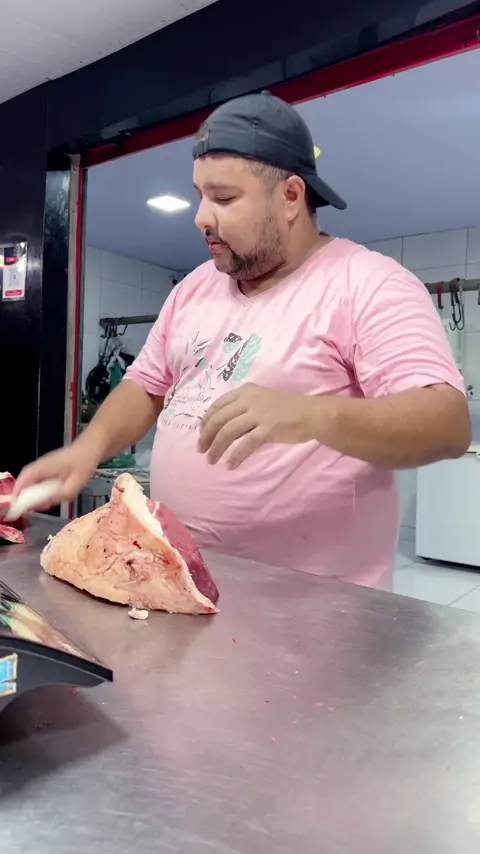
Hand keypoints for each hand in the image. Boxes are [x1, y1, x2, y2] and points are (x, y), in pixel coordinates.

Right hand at [14, 443, 99, 508]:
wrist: (93, 447)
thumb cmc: (85, 462)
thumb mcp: (77, 482)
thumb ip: (63, 494)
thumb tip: (49, 503)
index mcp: (45, 466)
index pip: (25, 477)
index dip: (18, 490)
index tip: (17, 502)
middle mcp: (42, 465)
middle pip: (26, 480)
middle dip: (26, 495)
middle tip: (31, 507)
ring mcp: (46, 465)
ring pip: (33, 480)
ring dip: (35, 493)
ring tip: (42, 504)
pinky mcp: (51, 468)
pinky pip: (41, 479)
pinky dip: (42, 489)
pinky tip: (51, 497)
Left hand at [198, 383, 316, 468]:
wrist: (312, 413)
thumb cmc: (288, 409)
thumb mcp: (262, 400)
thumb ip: (244, 409)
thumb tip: (224, 425)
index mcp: (246, 391)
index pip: (217, 405)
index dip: (206, 421)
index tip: (201, 434)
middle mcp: (249, 400)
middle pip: (219, 419)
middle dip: (206, 436)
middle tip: (201, 450)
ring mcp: (259, 414)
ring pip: (228, 432)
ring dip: (216, 448)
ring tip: (211, 460)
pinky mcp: (268, 428)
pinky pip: (245, 444)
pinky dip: (235, 456)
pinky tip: (230, 465)